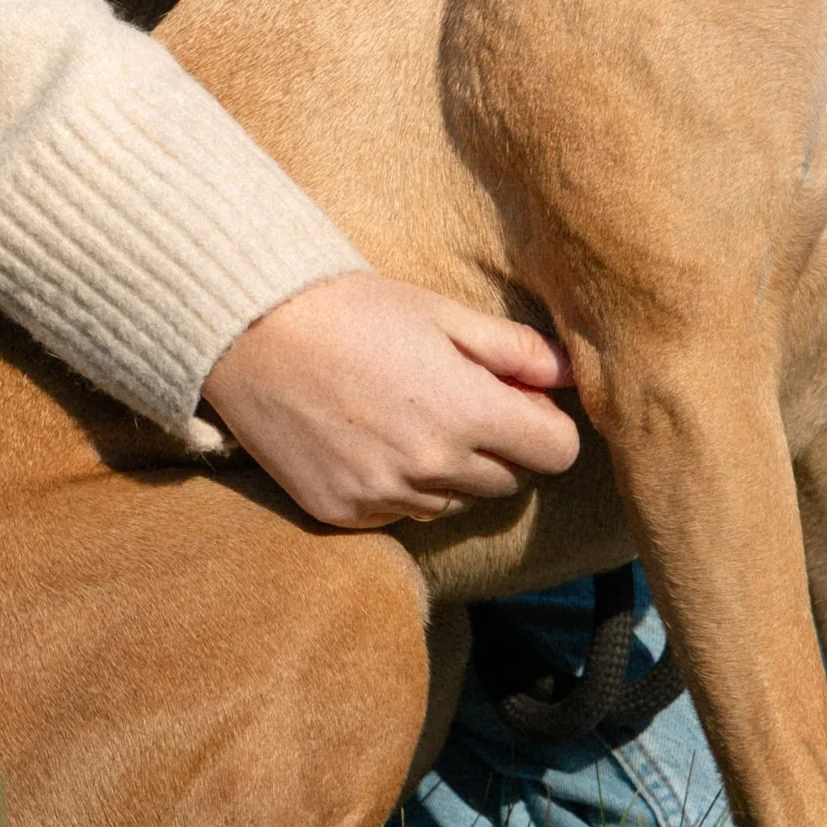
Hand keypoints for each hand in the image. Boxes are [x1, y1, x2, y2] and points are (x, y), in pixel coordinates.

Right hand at [201, 271, 577, 528]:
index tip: (520, 401)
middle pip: (510, 480)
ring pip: (456, 502)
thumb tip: (573, 373)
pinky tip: (372, 441)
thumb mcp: (442, 313)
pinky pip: (402, 515)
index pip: (558, 452)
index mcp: (467, 411)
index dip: (547, 424)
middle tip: (459, 399)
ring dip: (452, 470)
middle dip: (500, 445)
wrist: (253, 333)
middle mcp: (432, 467)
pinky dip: (401, 487)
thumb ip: (516, 349)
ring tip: (409, 416)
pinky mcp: (345, 515)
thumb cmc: (352, 311)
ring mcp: (386, 497)